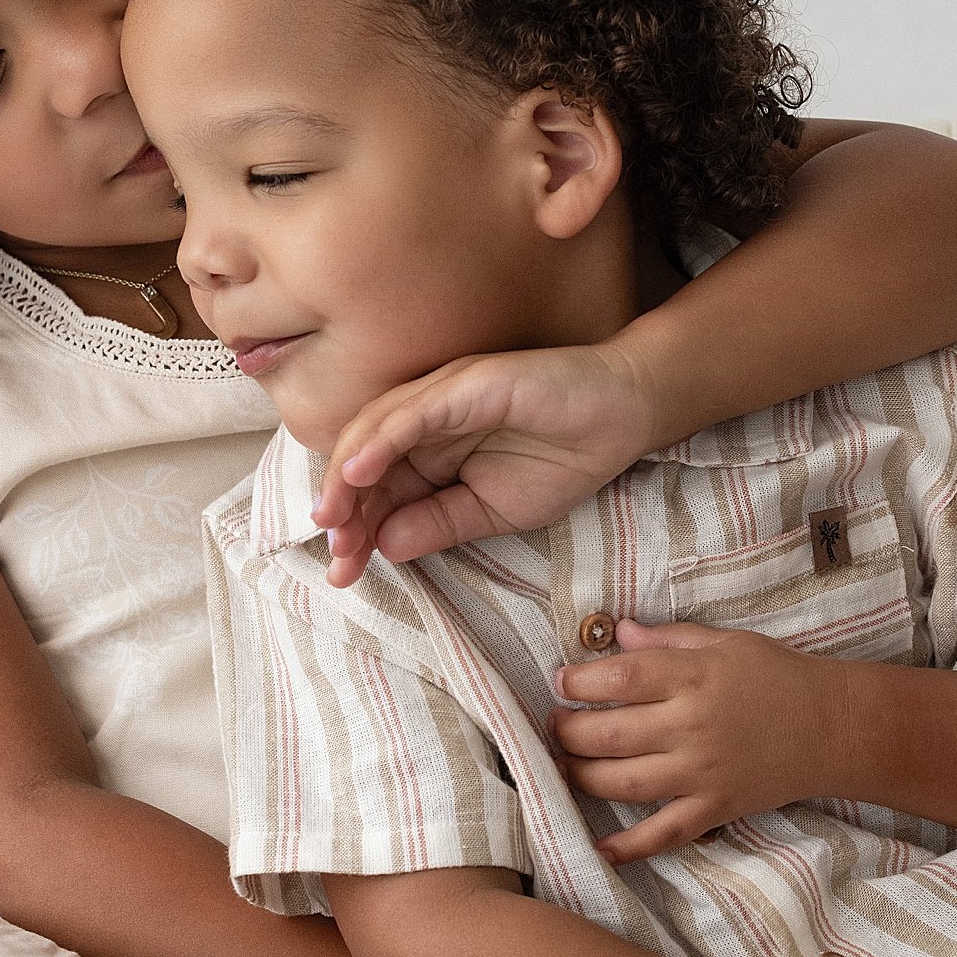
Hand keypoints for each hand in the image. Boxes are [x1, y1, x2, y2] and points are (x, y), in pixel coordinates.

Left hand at [313, 342, 655, 588]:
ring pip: (373, 434)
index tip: (343, 573)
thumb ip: (440, 524)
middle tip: (337, 559)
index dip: (356, 530)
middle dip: (344, 512)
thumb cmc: (564, 458)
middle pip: (362, 463)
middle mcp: (424, 422)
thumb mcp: (494, 510)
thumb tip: (385, 547)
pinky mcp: (464, 383)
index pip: (376, 491)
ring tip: (333, 521)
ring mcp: (440, 398)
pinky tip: (357, 473)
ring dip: (347, 480)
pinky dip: (380, 440)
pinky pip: (411, 413)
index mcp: (428, 453)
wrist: (624, 414)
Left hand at [551, 619, 840, 859]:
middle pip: (610, 733)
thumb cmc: (778, 676)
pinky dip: (629, 846)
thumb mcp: (726, 643)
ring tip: (563, 765)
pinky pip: (664, 833)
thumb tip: (616, 633)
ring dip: (581, 776)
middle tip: (553, 725)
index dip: (580, 681)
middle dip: (568, 731)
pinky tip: (599, 847)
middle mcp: (692, 726)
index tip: (561, 681)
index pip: (621, 679)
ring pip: (624, 782)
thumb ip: (668, 640)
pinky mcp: (715, 809)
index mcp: (694, 678)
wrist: (833, 727)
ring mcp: (702, 773)